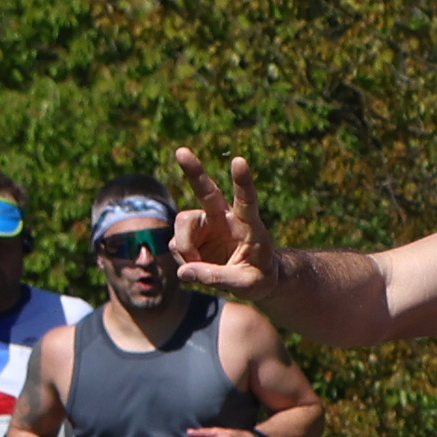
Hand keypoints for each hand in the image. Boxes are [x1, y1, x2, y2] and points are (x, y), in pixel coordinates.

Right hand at [173, 148, 284, 298]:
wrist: (254, 277)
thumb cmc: (259, 277)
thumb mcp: (248, 285)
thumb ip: (218, 277)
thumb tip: (184, 272)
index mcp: (249, 225)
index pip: (246, 201)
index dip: (242, 182)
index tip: (239, 161)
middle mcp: (225, 218)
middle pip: (207, 191)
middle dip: (194, 172)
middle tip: (181, 151)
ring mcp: (206, 224)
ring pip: (182, 225)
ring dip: (185, 249)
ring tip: (201, 268)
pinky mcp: (192, 234)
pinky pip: (176, 245)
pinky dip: (184, 260)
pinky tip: (198, 267)